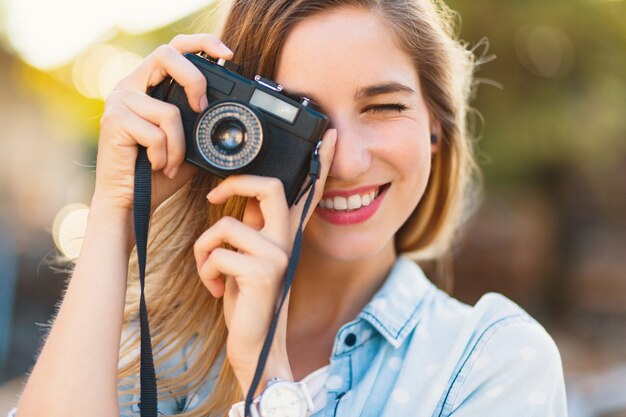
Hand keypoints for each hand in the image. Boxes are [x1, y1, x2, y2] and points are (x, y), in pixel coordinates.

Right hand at [93, 34, 233, 212]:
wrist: (130, 202)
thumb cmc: (158, 173)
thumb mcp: (188, 143)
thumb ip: (200, 122)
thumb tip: (230, 113)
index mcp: (148, 85)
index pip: (174, 48)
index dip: (201, 43)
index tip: (228, 53)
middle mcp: (130, 86)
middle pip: (167, 55)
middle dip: (194, 79)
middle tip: (202, 107)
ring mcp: (119, 101)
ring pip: (170, 111)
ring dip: (179, 146)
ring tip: (170, 163)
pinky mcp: (115, 120)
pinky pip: (157, 133)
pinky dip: (165, 156)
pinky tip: (155, 166)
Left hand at [193, 129, 336, 394]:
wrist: (254, 342)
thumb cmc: (248, 297)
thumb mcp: (250, 257)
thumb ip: (252, 226)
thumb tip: (241, 200)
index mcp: (286, 234)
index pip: (307, 192)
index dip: (320, 163)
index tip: (329, 135)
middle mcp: (287, 241)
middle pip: (271, 188)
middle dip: (235, 185)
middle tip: (215, 196)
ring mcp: (278, 256)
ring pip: (227, 225)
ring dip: (205, 249)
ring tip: (211, 270)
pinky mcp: (262, 273)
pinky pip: (217, 252)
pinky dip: (205, 270)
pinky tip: (217, 288)